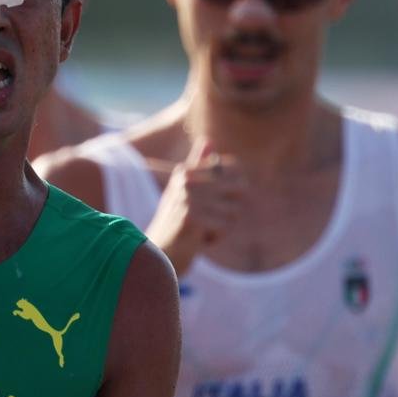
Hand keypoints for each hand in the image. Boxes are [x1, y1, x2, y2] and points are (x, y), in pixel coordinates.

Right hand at [147, 138, 245, 272]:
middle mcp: (186, 180)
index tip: (214, 205)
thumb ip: (197, 166)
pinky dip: (216, 239)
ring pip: (234, 211)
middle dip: (230, 211)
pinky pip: (226, 226)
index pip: (235, 169)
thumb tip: (208, 140)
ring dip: (222, 227)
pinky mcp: (191, 217)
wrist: (158, 256)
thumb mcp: (184, 192)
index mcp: (186, 171)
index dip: (234, 192)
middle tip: (208, 221)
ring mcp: (188, 198)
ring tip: (200, 232)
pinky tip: (197, 242)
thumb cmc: (174, 225)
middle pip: (240, 189)